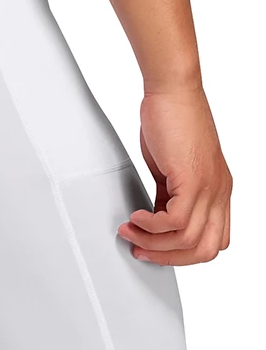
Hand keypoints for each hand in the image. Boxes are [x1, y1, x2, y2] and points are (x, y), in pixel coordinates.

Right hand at [117, 86, 231, 265]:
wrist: (174, 91)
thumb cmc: (172, 119)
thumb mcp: (171, 166)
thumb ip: (168, 193)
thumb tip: (153, 216)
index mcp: (218, 191)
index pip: (212, 240)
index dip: (181, 253)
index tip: (152, 247)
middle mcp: (219, 193)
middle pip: (204, 249)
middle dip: (167, 257)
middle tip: (139, 248)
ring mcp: (210, 188)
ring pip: (189, 240)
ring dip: (153, 243)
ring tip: (130, 231)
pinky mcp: (194, 179)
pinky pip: (176, 221)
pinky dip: (151, 226)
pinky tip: (135, 217)